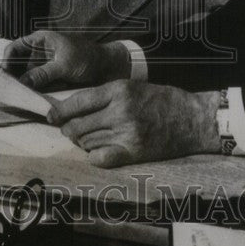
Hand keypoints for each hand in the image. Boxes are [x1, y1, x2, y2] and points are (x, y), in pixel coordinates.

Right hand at [2, 30, 129, 89]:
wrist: (108, 67)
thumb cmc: (87, 58)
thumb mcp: (64, 64)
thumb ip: (43, 73)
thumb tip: (22, 82)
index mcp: (40, 41)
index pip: (15, 48)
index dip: (6, 61)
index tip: (4, 76)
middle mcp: (39, 53)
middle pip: (17, 64)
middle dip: (12, 76)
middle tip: (7, 91)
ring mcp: (44, 66)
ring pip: (25, 76)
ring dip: (21, 86)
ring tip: (16, 98)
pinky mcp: (50, 79)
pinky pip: (36, 85)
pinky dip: (31, 92)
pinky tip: (28, 100)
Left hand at [47, 80, 220, 166]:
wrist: (192, 118)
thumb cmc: (161, 99)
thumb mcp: (132, 86)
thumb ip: (104, 95)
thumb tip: (73, 108)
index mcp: (118, 90)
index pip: (77, 102)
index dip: (60, 111)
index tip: (52, 116)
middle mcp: (120, 111)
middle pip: (78, 126)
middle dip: (69, 130)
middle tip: (71, 130)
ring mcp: (127, 133)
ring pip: (87, 142)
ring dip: (84, 143)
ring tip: (91, 138)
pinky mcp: (134, 152)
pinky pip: (100, 159)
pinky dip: (94, 156)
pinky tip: (99, 152)